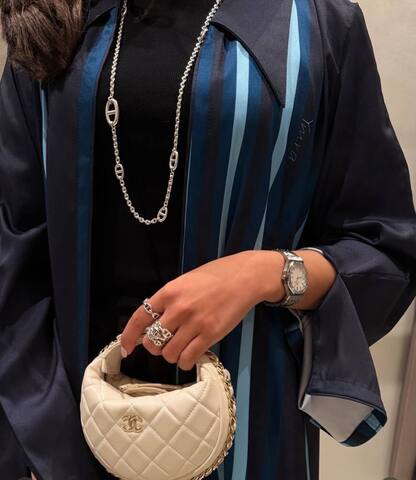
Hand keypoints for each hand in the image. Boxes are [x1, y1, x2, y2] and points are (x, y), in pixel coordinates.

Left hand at [120, 250, 284, 370]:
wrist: (245, 277)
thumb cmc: (216, 276)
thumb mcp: (186, 281)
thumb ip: (169, 300)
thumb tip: (153, 323)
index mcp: (169, 292)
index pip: (139, 319)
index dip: (129, 337)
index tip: (127, 348)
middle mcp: (178, 308)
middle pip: (153, 342)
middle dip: (156, 347)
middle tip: (167, 342)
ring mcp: (194, 322)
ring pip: (169, 354)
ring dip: (173, 355)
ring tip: (183, 347)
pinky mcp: (211, 334)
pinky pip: (188, 358)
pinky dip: (186, 361)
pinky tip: (192, 353)